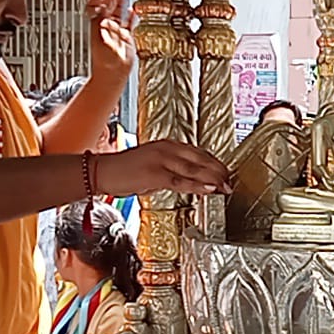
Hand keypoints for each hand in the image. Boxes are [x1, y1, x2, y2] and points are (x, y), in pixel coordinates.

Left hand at [86, 0, 137, 83]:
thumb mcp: (104, 47)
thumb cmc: (105, 64)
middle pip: (106, 5)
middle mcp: (106, 27)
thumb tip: (105, 21)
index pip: (95, 5)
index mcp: (97, 26)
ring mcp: (116, 31)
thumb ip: (105, 34)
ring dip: (119, 2)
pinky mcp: (125, 37)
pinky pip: (128, 23)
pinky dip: (130, 15)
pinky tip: (133, 10)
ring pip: (117, 12)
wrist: (111, 75)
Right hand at [96, 140, 231, 196]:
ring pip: (194, 169)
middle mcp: (167, 149)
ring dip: (213, 179)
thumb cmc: (125, 170)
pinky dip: (197, 185)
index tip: (226, 173)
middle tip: (231, 182)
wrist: (102, 171)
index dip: (215, 164)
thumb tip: (189, 180)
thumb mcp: (153, 165)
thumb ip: (172, 170)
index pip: (199, 153)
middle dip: (219, 171)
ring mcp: (161, 160)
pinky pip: (180, 181)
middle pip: (201, 159)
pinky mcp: (155, 173)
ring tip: (226, 187)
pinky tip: (209, 189)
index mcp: (168, 145)